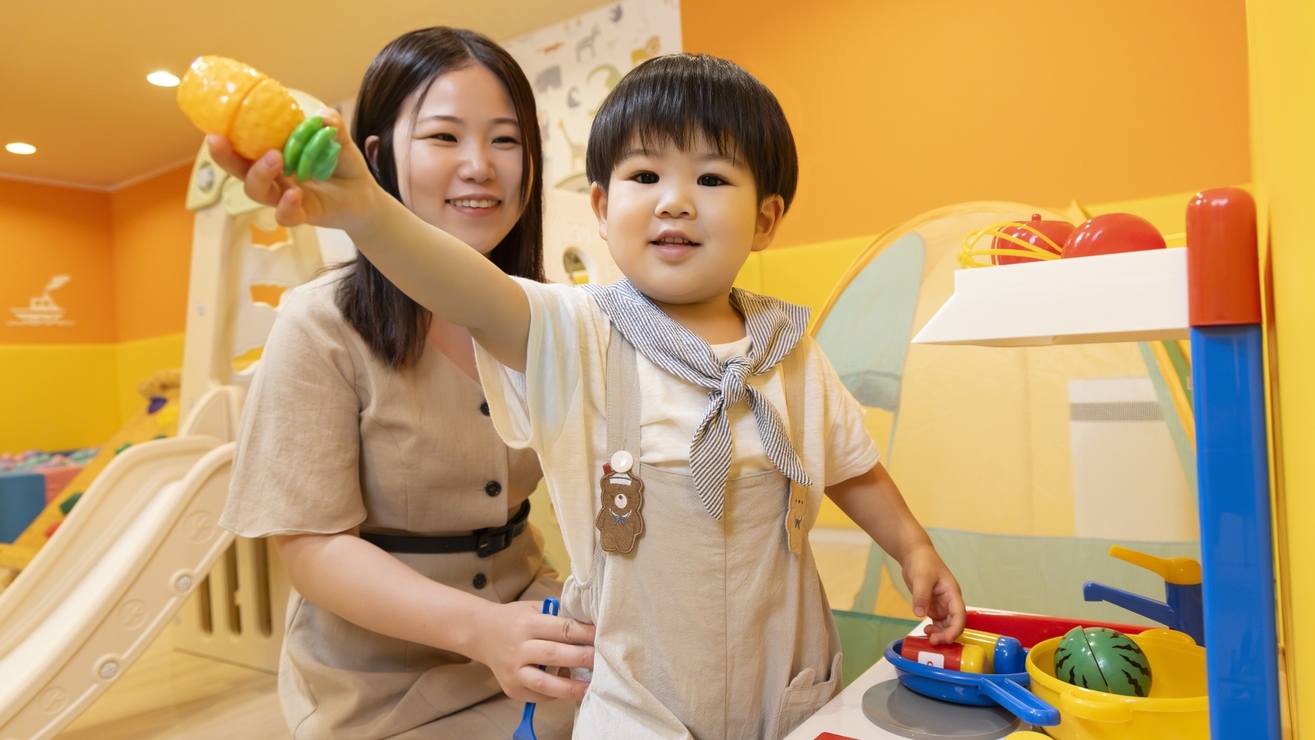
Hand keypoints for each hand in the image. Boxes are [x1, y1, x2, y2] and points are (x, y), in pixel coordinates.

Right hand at [204, 108, 381, 232]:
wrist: (365, 196)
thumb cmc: (342, 166)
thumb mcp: (339, 140)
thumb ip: (331, 126)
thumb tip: (321, 116)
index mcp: (277, 156)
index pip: (245, 147)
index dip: (228, 138)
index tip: (213, 125)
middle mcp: (275, 178)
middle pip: (240, 171)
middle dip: (226, 157)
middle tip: (218, 140)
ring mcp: (286, 197)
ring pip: (258, 192)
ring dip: (260, 173)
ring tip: (275, 158)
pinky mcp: (304, 214)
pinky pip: (285, 216)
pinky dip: (286, 206)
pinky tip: (294, 194)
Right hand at [466, 599, 595, 702]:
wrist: (482, 633)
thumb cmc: (516, 619)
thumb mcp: (535, 608)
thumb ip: (559, 615)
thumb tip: (591, 624)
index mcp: (528, 623)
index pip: (562, 629)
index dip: (586, 634)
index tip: (603, 637)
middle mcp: (518, 648)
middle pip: (555, 655)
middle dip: (583, 659)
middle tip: (604, 661)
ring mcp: (513, 671)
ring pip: (545, 683)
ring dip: (571, 687)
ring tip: (592, 687)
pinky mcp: (511, 688)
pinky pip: (538, 695)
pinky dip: (556, 694)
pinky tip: (568, 688)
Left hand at [899, 543, 965, 644]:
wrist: (914, 554)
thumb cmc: (922, 562)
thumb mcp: (921, 578)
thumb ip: (921, 596)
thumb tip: (920, 614)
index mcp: (952, 593)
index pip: (959, 614)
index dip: (956, 628)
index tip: (949, 639)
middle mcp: (949, 600)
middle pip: (954, 622)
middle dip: (947, 634)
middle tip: (934, 641)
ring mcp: (941, 604)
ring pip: (946, 624)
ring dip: (941, 633)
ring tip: (929, 637)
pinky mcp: (932, 605)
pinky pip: (937, 621)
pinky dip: (934, 628)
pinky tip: (926, 631)